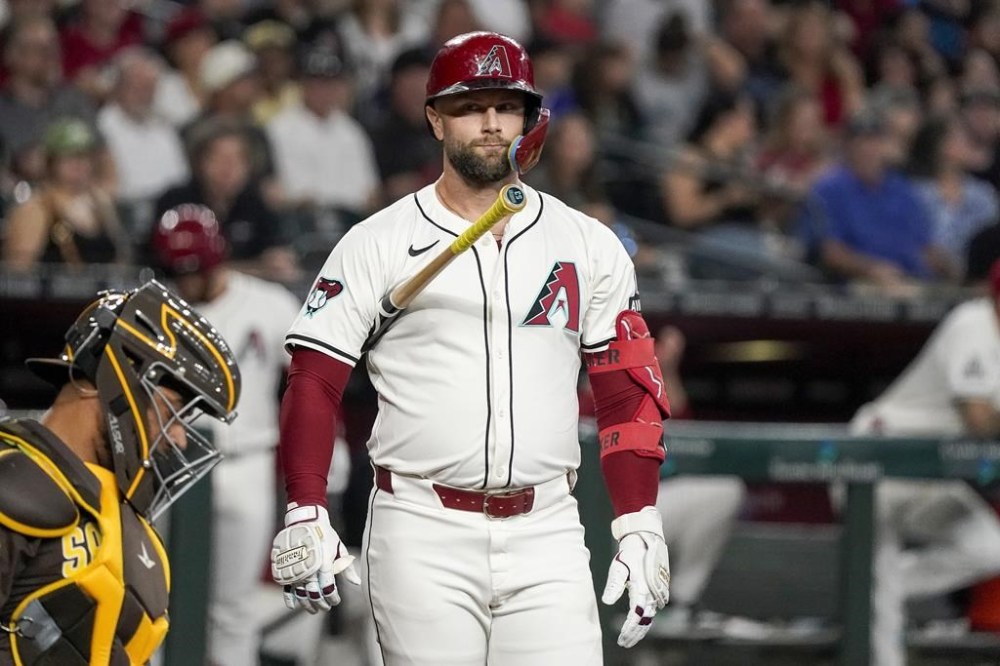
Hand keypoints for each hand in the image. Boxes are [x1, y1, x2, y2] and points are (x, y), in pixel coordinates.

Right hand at [271, 504, 360, 612]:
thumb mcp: (339, 549)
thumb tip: (357, 583)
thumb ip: (347, 568)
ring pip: (301, 593)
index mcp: (325, 564)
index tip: (336, 601)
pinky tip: (293, 605)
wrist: (306, 520)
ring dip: (307, 604)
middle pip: (315, 594)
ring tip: (313, 610)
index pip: (329, 589)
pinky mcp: (287, 568)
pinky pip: (287, 587)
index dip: (332, 599)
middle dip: (321, 604)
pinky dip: (289, 598)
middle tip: (325, 608)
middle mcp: (310, 569)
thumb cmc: (326, 535)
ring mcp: (296, 569)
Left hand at [602, 507, 670, 647]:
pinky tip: (640, 625)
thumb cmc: (629, 552)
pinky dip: (647, 620)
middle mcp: (653, 593)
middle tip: (624, 643)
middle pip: (645, 621)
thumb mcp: (619, 567)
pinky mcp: (660, 590)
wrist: (645, 539)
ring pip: (651, 617)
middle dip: (635, 634)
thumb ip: (614, 586)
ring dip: (641, 630)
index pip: (636, 616)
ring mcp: (658, 592)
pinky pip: (654, 610)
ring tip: (630, 638)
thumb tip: (607, 602)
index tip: (622, 638)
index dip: (629, 629)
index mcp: (642, 588)